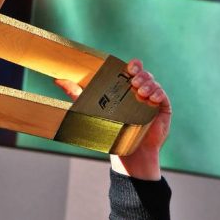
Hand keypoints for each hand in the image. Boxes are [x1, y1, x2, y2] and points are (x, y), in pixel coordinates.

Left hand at [55, 59, 170, 179]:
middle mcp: (141, 92)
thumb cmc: (112, 131)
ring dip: (148, 84)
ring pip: (153, 83)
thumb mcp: (91, 108)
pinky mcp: (162, 110)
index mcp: (127, 88)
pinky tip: (151, 99)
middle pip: (144, 74)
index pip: (133, 70)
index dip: (133, 65)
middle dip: (141, 75)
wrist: (128, 153)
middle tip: (134, 81)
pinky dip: (158, 94)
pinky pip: (162, 97)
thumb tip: (57, 81)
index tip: (129, 67)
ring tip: (140, 92)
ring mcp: (152, 100)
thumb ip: (76, 93)